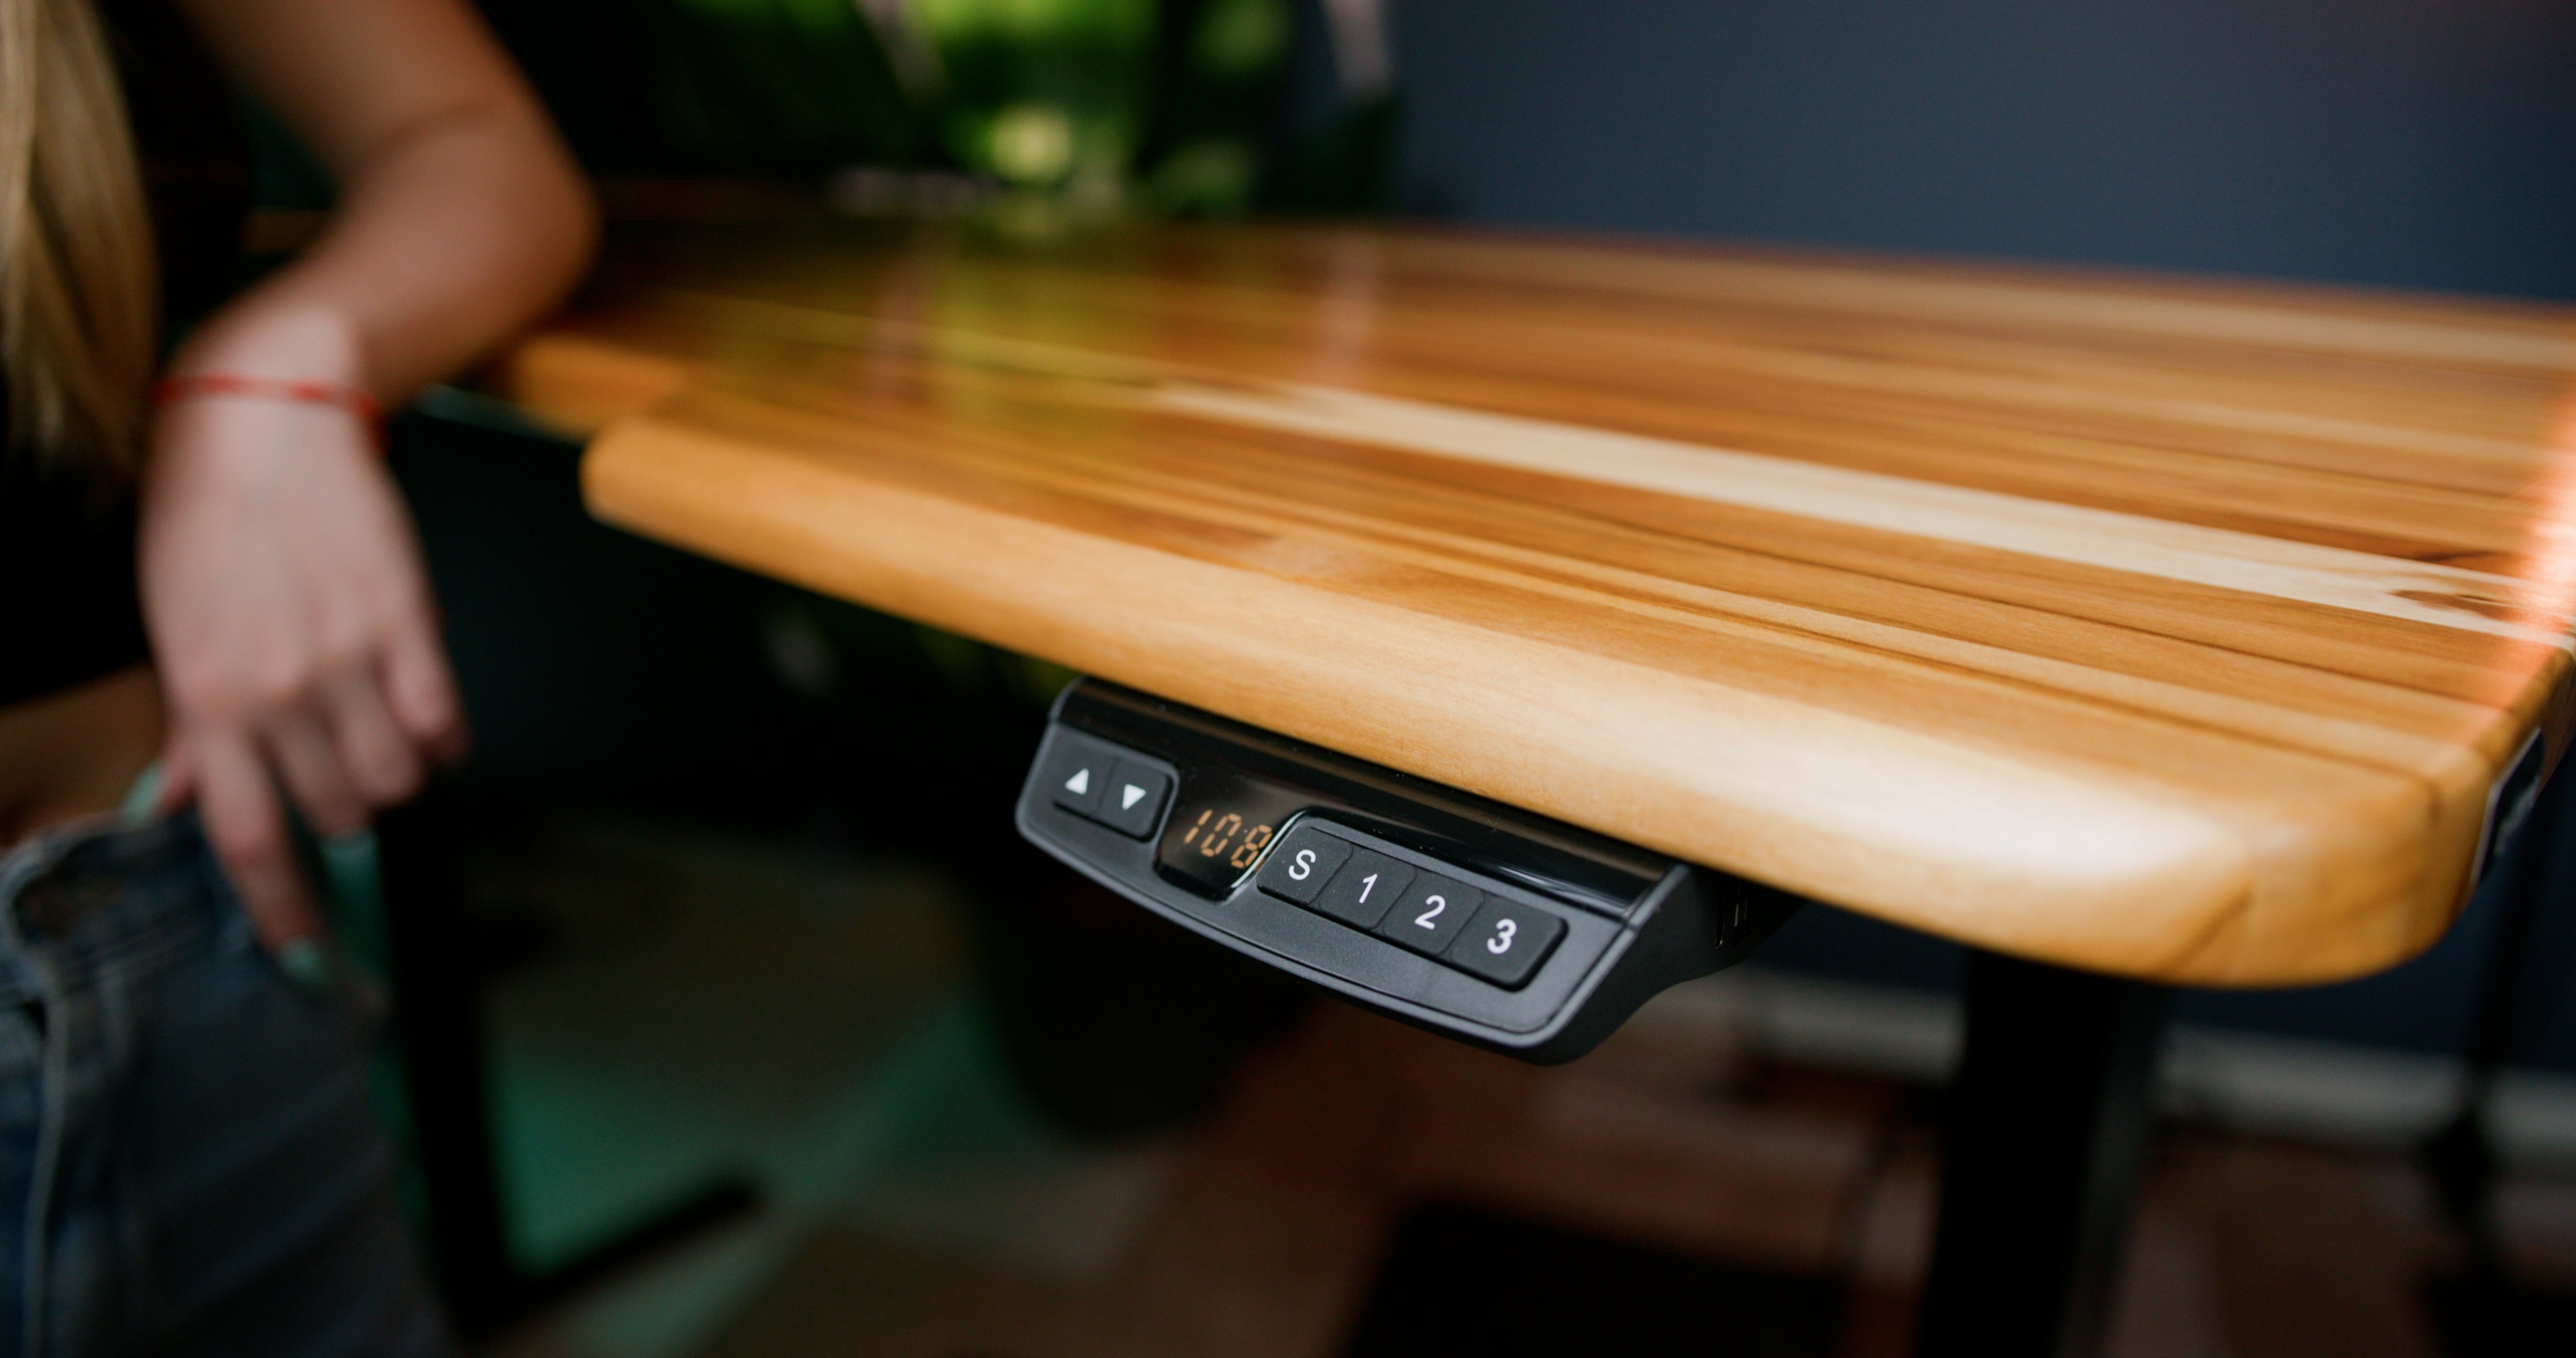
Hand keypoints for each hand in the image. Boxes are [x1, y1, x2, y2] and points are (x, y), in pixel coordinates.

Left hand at [138, 331, 464, 946]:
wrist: (265, 420)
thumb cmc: (208, 518)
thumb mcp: (174, 628)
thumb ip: (191, 726)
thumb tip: (180, 800)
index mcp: (208, 700)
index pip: (248, 839)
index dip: (283, 911)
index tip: (307, 955)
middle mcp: (276, 693)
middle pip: (340, 812)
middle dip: (346, 806)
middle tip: (340, 766)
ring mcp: (346, 660)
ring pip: (399, 777)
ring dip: (398, 770)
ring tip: (382, 730)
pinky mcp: (407, 624)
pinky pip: (444, 722)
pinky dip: (442, 735)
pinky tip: (424, 712)